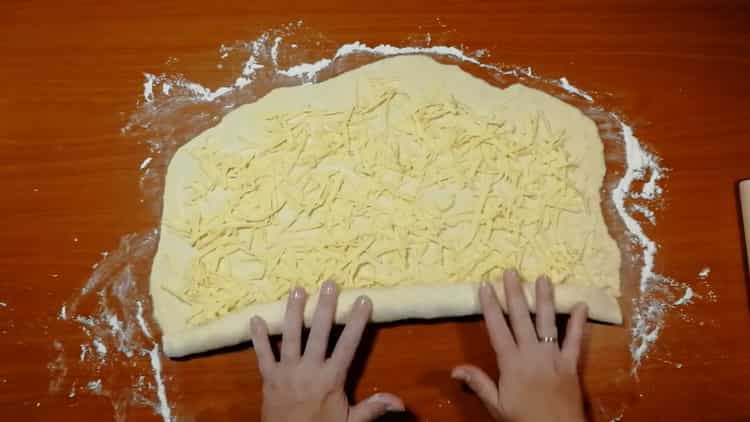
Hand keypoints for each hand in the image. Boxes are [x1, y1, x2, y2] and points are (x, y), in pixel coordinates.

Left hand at [251, 281, 404, 421]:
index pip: (348, 345)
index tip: (363, 300)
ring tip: (297, 289)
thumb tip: (401, 402)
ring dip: (293, 312)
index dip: (356, 322)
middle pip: (318, 333)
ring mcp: (287, 372)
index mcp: (331, 379)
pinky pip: (262, 355)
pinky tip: (255, 319)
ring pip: (291, 337)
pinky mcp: (269, 378)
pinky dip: (258, 338)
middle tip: (329, 283)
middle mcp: (309, 370)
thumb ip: (372, 408)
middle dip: (324, 308)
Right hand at [452, 270, 587, 421]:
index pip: (497, 328)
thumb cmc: (523, 420)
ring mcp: (553, 357)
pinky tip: (582, 305)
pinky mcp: (571, 364)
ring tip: (542, 278)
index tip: (485, 286)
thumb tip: (455, 368)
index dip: (490, 306)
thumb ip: (479, 383)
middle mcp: (531, 354)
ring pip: (547, 323)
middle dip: (514, 294)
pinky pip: (576, 341)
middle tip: (510, 272)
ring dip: (544, 299)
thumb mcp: (496, 405)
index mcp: (511, 362)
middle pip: (520, 318)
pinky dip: (579, 323)